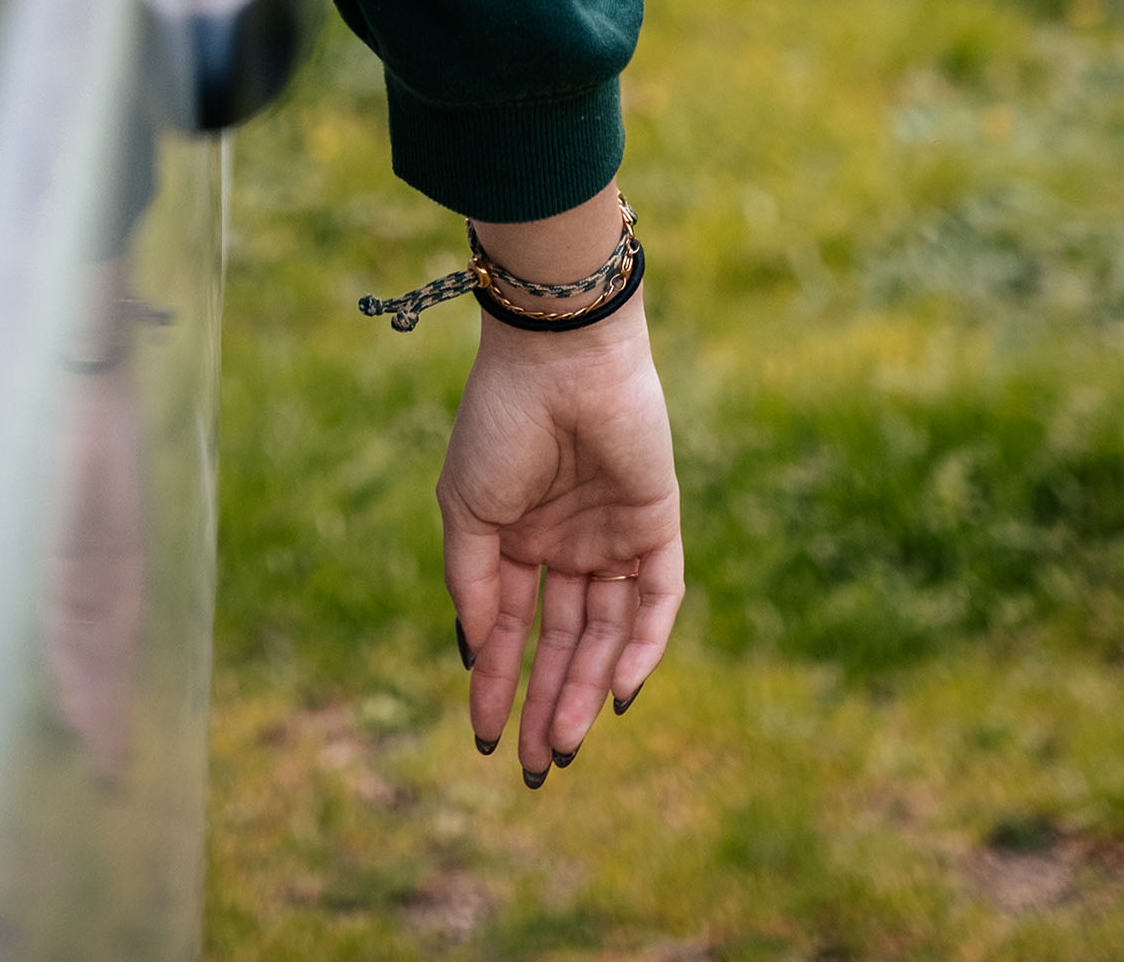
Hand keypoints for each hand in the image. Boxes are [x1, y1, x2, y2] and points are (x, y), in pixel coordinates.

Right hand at [440, 288, 682, 781]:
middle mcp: (564, 543)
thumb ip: (471, 583)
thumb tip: (476, 654)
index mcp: (513, 536)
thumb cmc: (499, 424)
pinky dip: (642, 646)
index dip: (496, 681)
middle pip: (560, 641)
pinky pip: (656, 600)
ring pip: (604, 632)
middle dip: (545, 703)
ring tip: (566, 744)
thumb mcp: (466, 508)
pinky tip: (619, 693)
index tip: (484, 737)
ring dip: (586, 688)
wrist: (558, 356)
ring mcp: (610, 535)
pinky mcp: (656, 523)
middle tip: (535, 767)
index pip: (508, 626)